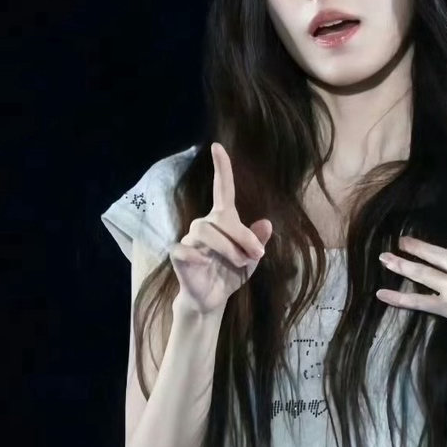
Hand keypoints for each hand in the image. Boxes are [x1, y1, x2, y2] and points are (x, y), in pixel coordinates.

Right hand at [169, 142, 272, 316]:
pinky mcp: (179, 255)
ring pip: (204, 229)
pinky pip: (184, 249)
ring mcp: (190, 239)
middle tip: (258, 254)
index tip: (218, 147)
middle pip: (220, 217)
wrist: (212, 299)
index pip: (222, 189)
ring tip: (241, 262)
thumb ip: (257, 241)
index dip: (221, 168)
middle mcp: (204, 224)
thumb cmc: (230, 274)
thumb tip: (267, 223)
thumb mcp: (250, 259)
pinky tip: (206, 264)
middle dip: (242, 235)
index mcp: (223, 221)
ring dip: (228, 247)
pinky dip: (197, 256)